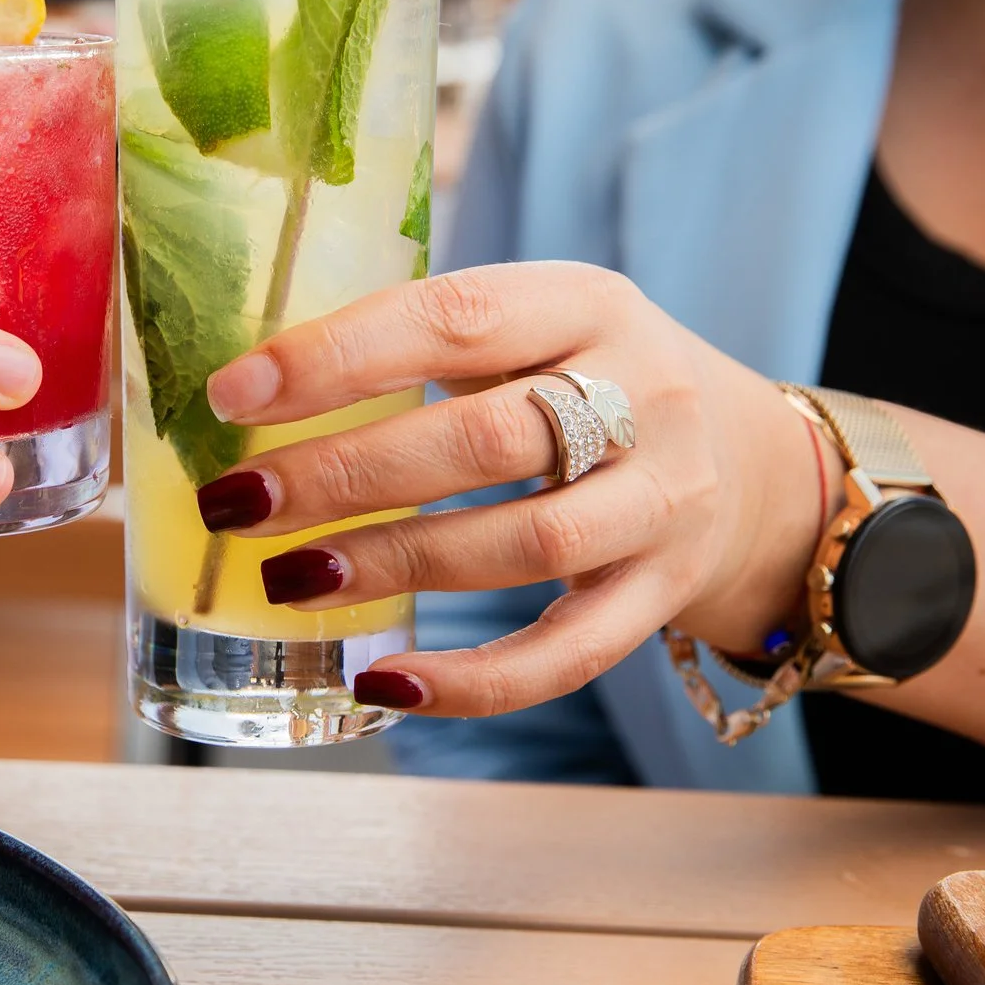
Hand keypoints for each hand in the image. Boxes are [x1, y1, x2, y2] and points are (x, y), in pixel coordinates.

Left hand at [195, 262, 828, 714]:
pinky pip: (570, 652)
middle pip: (487, 439)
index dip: (338, 356)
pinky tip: (384, 681)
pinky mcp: (666, 592)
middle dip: (348, 473)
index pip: (456, 316)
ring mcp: (664, 500)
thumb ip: (420, 345)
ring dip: (394, 566)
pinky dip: (474, 680)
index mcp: (586, 302)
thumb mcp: (530, 328)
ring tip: (286, 578)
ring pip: (526, 544)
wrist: (750, 460)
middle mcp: (643, 393)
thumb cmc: (584, 382)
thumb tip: (243, 397)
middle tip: (239, 501)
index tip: (233, 394)